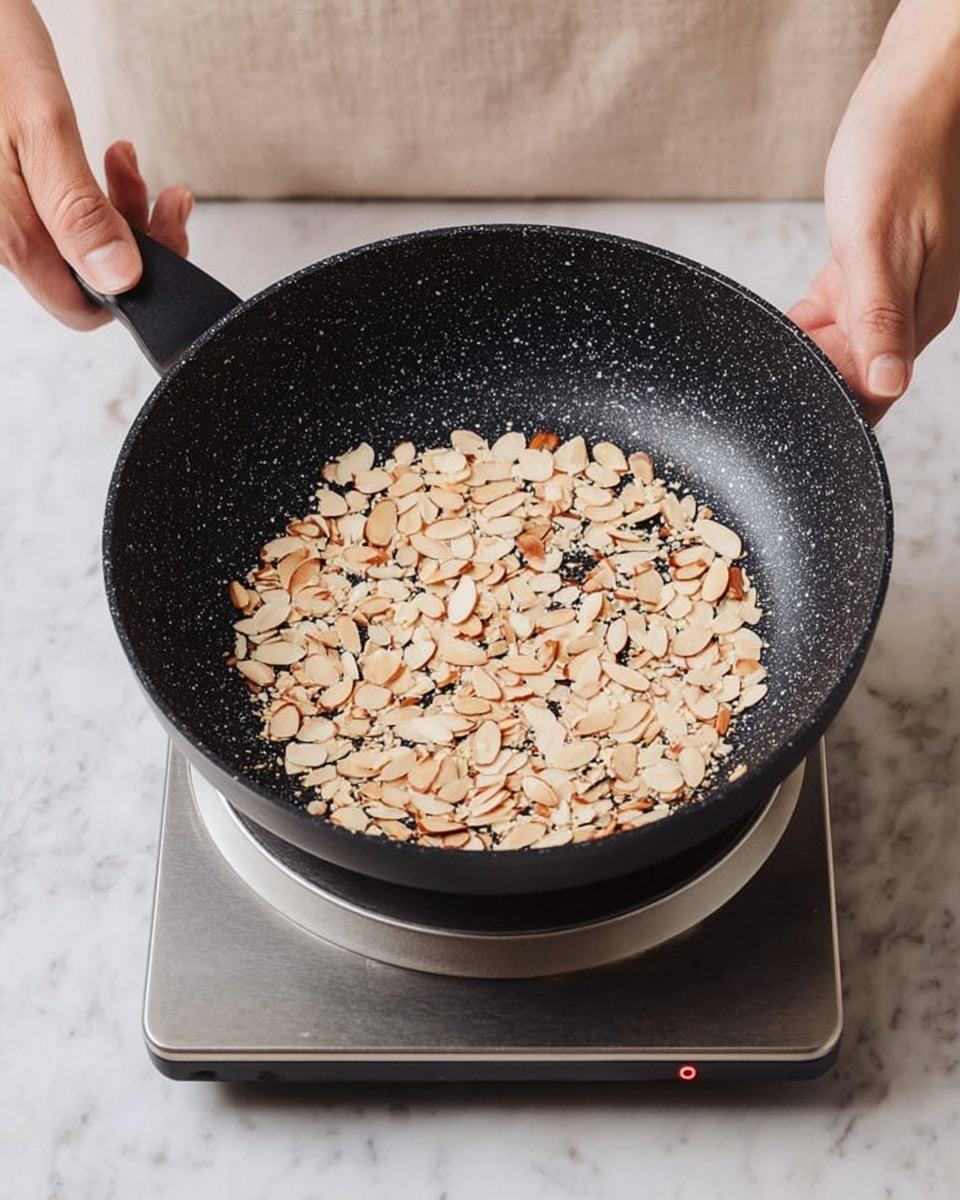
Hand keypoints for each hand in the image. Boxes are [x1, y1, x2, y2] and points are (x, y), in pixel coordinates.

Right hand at [0, 0, 191, 328]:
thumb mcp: (42, 125)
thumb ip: (79, 207)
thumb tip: (120, 278)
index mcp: (9, 233)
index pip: (85, 307)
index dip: (135, 284)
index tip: (165, 231)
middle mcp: (1, 235)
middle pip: (88, 276)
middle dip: (138, 237)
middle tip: (164, 192)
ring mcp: (3, 215)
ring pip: (79, 244)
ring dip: (120, 209)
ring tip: (128, 161)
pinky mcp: (7, 192)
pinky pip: (61, 215)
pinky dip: (94, 193)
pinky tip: (108, 159)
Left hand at [788, 0, 959, 423]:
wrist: (914, 86)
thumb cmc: (902, 147)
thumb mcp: (878, 238)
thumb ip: (878, 315)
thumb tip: (888, 382)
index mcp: (918, 314)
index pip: (874, 394)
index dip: (828, 412)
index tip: (781, 419)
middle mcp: (906, 310)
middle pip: (851, 377)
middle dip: (806, 386)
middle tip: (753, 391)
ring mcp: (887, 289)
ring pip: (837, 348)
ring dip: (801, 356)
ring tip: (755, 363)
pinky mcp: (864, 267)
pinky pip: (831, 315)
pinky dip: (802, 325)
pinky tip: (773, 327)